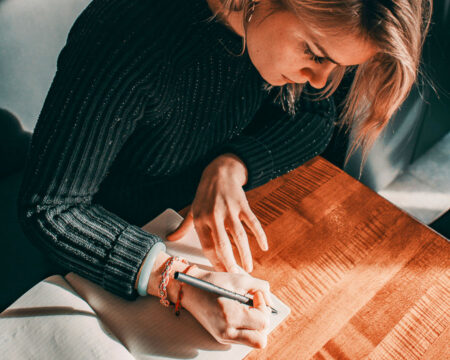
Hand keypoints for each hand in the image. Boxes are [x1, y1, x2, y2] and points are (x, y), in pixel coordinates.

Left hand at [167, 154, 267, 272]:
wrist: (220, 171)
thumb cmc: (204, 194)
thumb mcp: (192, 209)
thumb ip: (183, 227)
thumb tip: (170, 239)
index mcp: (201, 219)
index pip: (207, 246)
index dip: (214, 262)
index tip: (220, 274)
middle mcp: (214, 216)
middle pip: (223, 245)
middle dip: (229, 263)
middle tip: (235, 276)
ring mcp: (230, 210)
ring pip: (239, 236)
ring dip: (245, 254)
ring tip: (248, 268)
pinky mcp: (243, 204)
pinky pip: (253, 222)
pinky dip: (260, 235)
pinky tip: (264, 247)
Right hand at [182, 267, 271, 348]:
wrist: (190, 289)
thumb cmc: (212, 282)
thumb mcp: (239, 279)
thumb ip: (260, 287)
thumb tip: (270, 301)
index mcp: (231, 315)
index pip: (262, 322)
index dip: (264, 306)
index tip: (256, 295)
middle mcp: (227, 331)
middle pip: (260, 339)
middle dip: (262, 321)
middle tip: (255, 306)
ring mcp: (223, 336)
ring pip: (253, 342)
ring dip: (255, 327)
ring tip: (248, 311)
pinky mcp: (221, 337)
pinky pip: (243, 338)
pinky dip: (247, 328)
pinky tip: (240, 314)